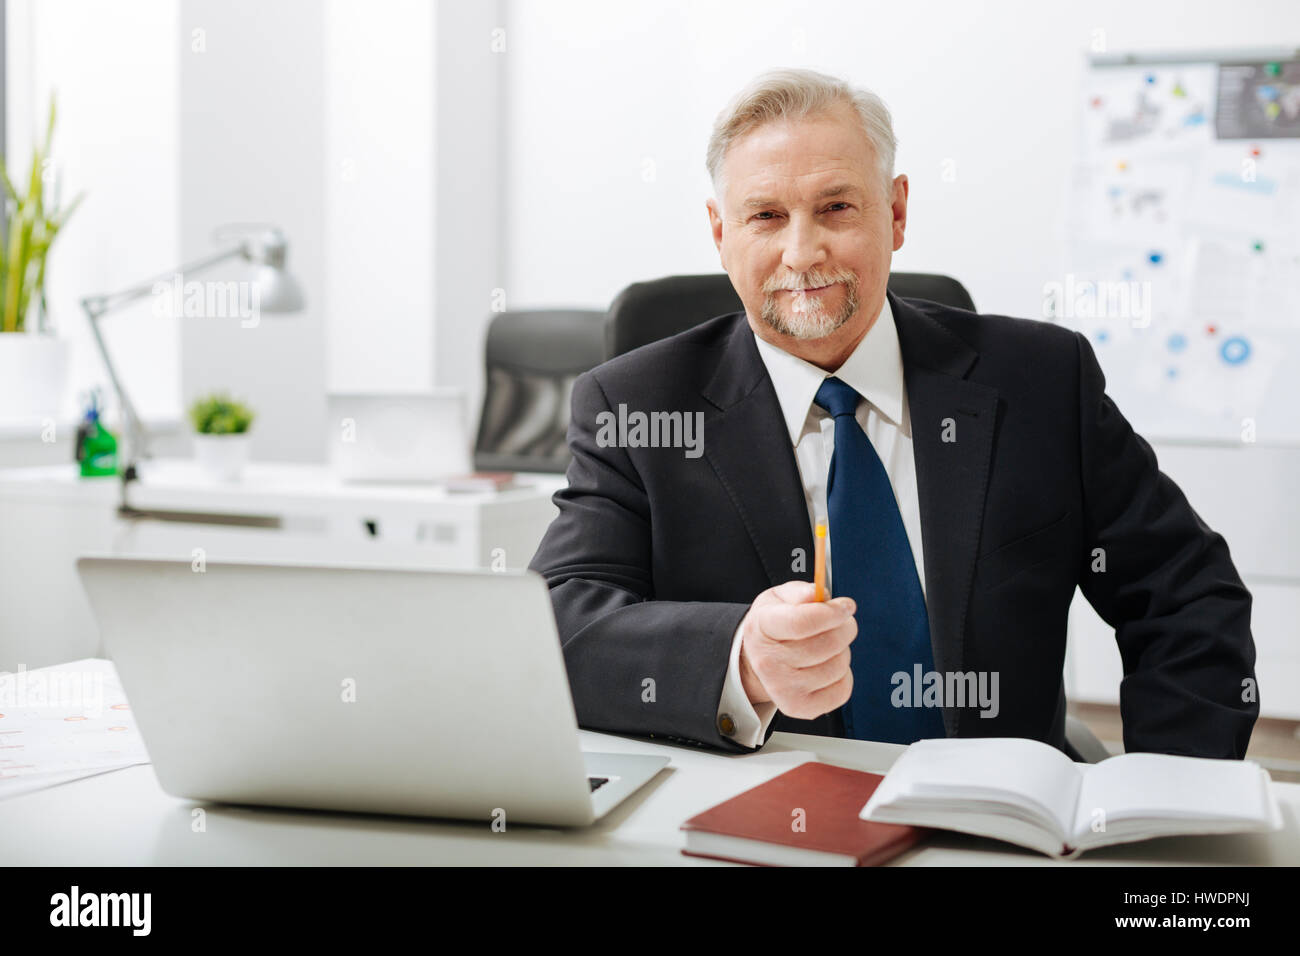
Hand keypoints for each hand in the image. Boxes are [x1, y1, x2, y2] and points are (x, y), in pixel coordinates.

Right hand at [737, 581, 856, 719]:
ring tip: (828, 646)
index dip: (832, 612)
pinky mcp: (801, 708)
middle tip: (840, 622)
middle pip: (828, 644)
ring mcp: (784, 689)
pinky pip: (842, 689)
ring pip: (839, 665)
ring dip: (842, 651)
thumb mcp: (778, 599)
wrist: (758, 661)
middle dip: (844, 627)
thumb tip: (816, 594)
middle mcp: (769, 662)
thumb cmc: (773, 627)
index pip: (803, 621)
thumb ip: (799, 592)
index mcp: (762, 627)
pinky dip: (843, 676)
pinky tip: (827, 666)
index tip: (846, 606)